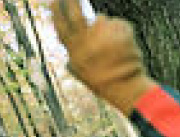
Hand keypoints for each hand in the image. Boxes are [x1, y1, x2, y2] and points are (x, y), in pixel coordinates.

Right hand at [50, 0, 155, 114]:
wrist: (125, 86)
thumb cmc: (103, 83)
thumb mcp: (82, 75)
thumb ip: (73, 64)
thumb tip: (67, 61)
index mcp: (75, 51)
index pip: (61, 27)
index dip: (57, 13)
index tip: (54, 1)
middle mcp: (87, 40)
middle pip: (76, 15)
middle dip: (72, 2)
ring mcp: (104, 33)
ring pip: (102, 20)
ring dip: (107, 29)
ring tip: (114, 48)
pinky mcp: (120, 29)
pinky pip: (119, 25)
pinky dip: (122, 33)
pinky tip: (125, 48)